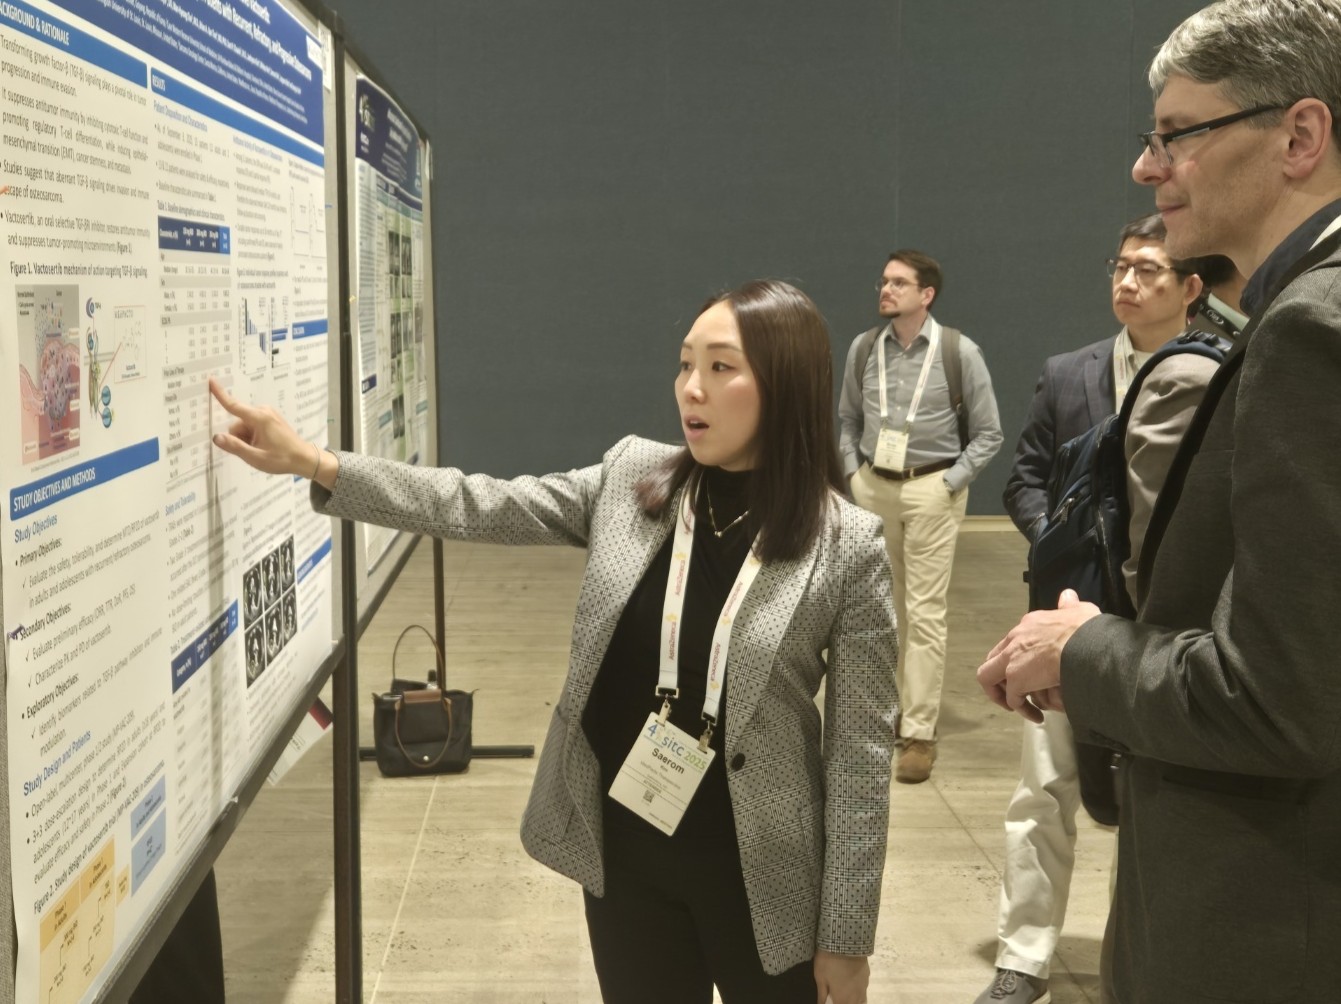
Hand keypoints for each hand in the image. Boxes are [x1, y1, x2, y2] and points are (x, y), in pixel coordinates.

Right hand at [208, 377, 313, 477]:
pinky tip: (263, 445)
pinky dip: (252, 436)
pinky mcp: (270, 418)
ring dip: (246, 438)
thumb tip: (216, 437)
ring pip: (243, 426)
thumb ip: (235, 447)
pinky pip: (252, 426)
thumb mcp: (256, 457)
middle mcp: (263, 412)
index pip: (233, 406)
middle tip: (253, 451)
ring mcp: (267, 414)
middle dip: (239, 437)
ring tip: (260, 449)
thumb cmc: (282, 459)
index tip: (210, 380)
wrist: (304, 459)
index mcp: (259, 418)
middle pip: (237, 423)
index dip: (220, 394)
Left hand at [813, 950, 868, 1003]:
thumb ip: (822, 994)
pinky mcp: (867, 976)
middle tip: (837, 998)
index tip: (831, 1000)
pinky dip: (858, 993)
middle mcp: (855, 996)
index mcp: (842, 998)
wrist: (846, 941)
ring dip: (854, 1002)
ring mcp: (863, 986)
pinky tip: (852, 986)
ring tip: (845, 996)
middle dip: (845, 1003)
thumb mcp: (820, 977)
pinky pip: (864, 990)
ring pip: (861, 1001)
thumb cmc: (828, 960)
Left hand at [976, 588, 1098, 722]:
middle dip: (999, 678)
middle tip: (1015, 692)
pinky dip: (1022, 710)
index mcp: (1027, 625)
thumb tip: (1068, 596)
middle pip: (992, 660)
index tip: (1028, 671)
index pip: (1009, 643)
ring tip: (1019, 707)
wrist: (1085, 644)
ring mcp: (1012, 661)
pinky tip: (1036, 717)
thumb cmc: (1086, 630)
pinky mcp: (1017, 681)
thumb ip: (1070, 605)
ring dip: (1003, 696)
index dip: (1014, 658)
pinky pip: (1012, 700)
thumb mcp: (1079, 611)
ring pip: (989, 679)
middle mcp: (1014, 641)